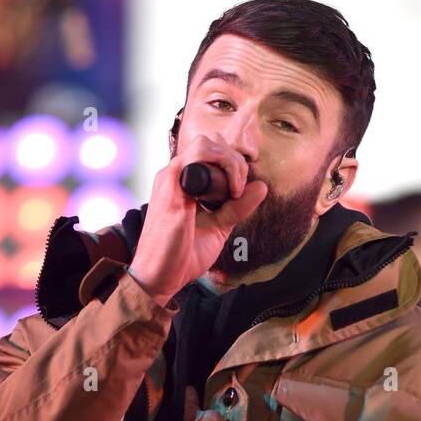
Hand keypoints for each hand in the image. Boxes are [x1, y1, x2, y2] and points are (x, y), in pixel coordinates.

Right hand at [128, 135, 267, 304]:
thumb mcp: (218, 228)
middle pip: (209, 143)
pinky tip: (231, 191)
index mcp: (181, 183)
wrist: (159, 277)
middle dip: (235, 160)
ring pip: (205, 145)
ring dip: (230, 161)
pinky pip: (199, 157)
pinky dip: (223, 166)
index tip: (240, 191)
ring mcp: (170, 178)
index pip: (209, 152)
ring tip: (236, 188)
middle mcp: (173, 175)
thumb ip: (237, 208)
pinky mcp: (172, 187)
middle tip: (240, 189)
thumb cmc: (181, 255)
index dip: (232, 164)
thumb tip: (261, 187)